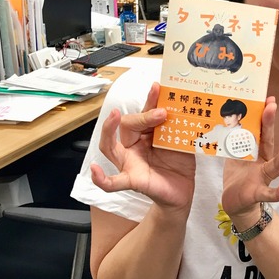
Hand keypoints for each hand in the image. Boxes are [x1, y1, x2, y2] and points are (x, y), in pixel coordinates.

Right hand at [91, 82, 195, 212]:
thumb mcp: (180, 140)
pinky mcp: (132, 181)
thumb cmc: (179, 163)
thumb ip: (177, 126)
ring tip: (114, 117)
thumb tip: (180, 105)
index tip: (159, 89)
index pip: (142, 115)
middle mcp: (133, 147)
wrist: (183, 189)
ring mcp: (130, 163)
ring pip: (109, 147)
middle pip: (126, 126)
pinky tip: (95, 170)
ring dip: (109, 130)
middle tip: (160, 112)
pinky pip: (113, 182)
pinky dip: (101, 178)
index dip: (150, 102)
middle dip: (142, 116)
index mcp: (144, 134)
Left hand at [220, 96, 278, 228]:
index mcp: (256, 151)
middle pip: (268, 141)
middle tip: (272, 104)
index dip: (264, 115)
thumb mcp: (233, 155)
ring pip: (276, 165)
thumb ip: (234, 140)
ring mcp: (263, 178)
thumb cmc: (237, 176)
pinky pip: (269, 193)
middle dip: (270, 122)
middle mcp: (263, 162)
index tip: (267, 97)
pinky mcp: (257, 193)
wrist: (234, 203)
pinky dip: (278, 192)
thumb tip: (229, 117)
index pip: (261, 130)